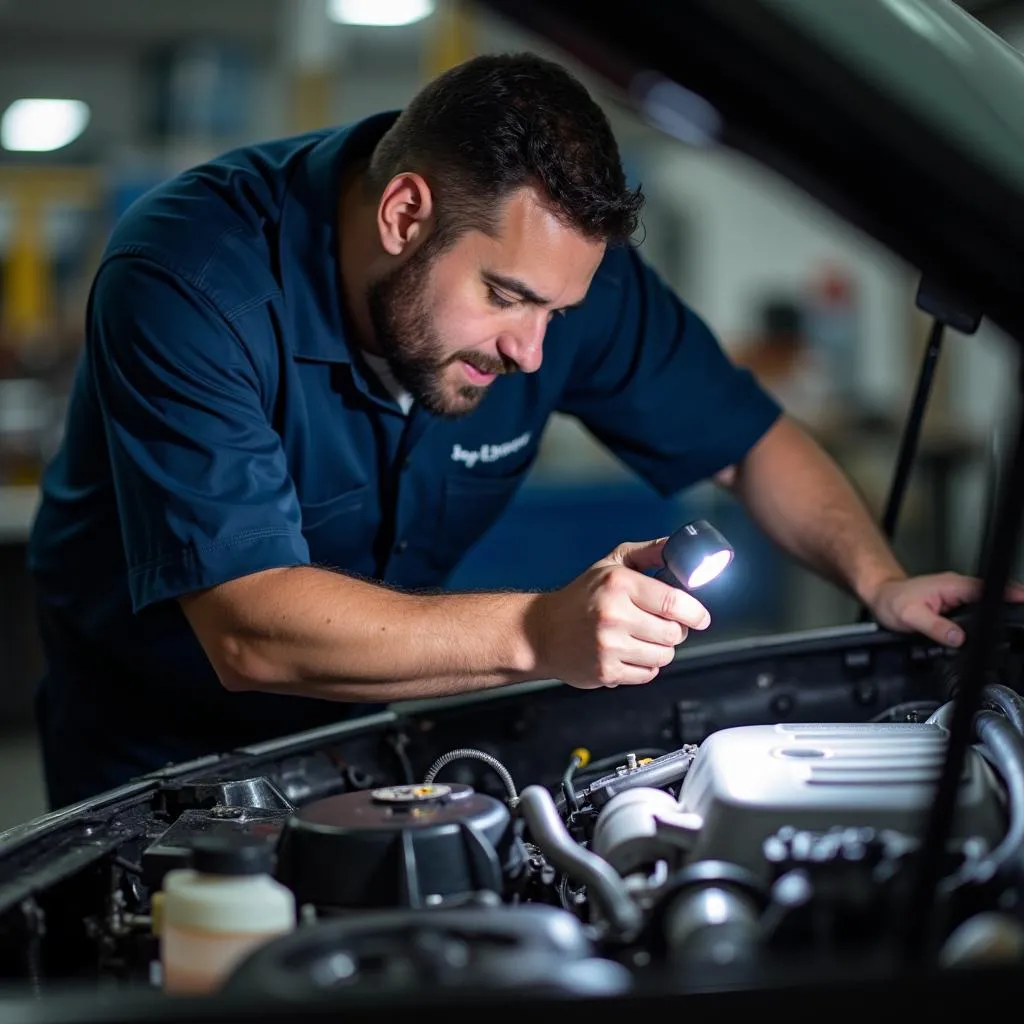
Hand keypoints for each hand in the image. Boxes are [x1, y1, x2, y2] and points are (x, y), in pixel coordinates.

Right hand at [528, 538, 711, 688]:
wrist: (541, 632)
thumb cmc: (579, 597)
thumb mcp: (610, 564)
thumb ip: (648, 553)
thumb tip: (680, 548)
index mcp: (618, 584)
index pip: (673, 602)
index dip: (695, 612)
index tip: (700, 617)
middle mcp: (613, 615)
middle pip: (674, 633)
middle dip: (675, 630)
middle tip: (661, 624)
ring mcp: (609, 646)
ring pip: (664, 656)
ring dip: (660, 649)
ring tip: (642, 638)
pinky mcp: (606, 672)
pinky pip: (647, 674)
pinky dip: (645, 666)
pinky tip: (629, 653)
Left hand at [868, 571, 1023, 646]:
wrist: (880, 597)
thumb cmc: (891, 601)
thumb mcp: (910, 616)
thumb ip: (935, 627)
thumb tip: (958, 638)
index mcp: (952, 586)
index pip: (989, 589)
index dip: (1010, 595)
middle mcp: (957, 587)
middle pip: (993, 594)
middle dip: (1011, 604)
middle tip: (1022, 619)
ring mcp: (956, 594)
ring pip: (985, 601)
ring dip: (998, 609)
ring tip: (1013, 622)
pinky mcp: (953, 602)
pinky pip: (976, 607)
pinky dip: (985, 615)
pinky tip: (989, 626)